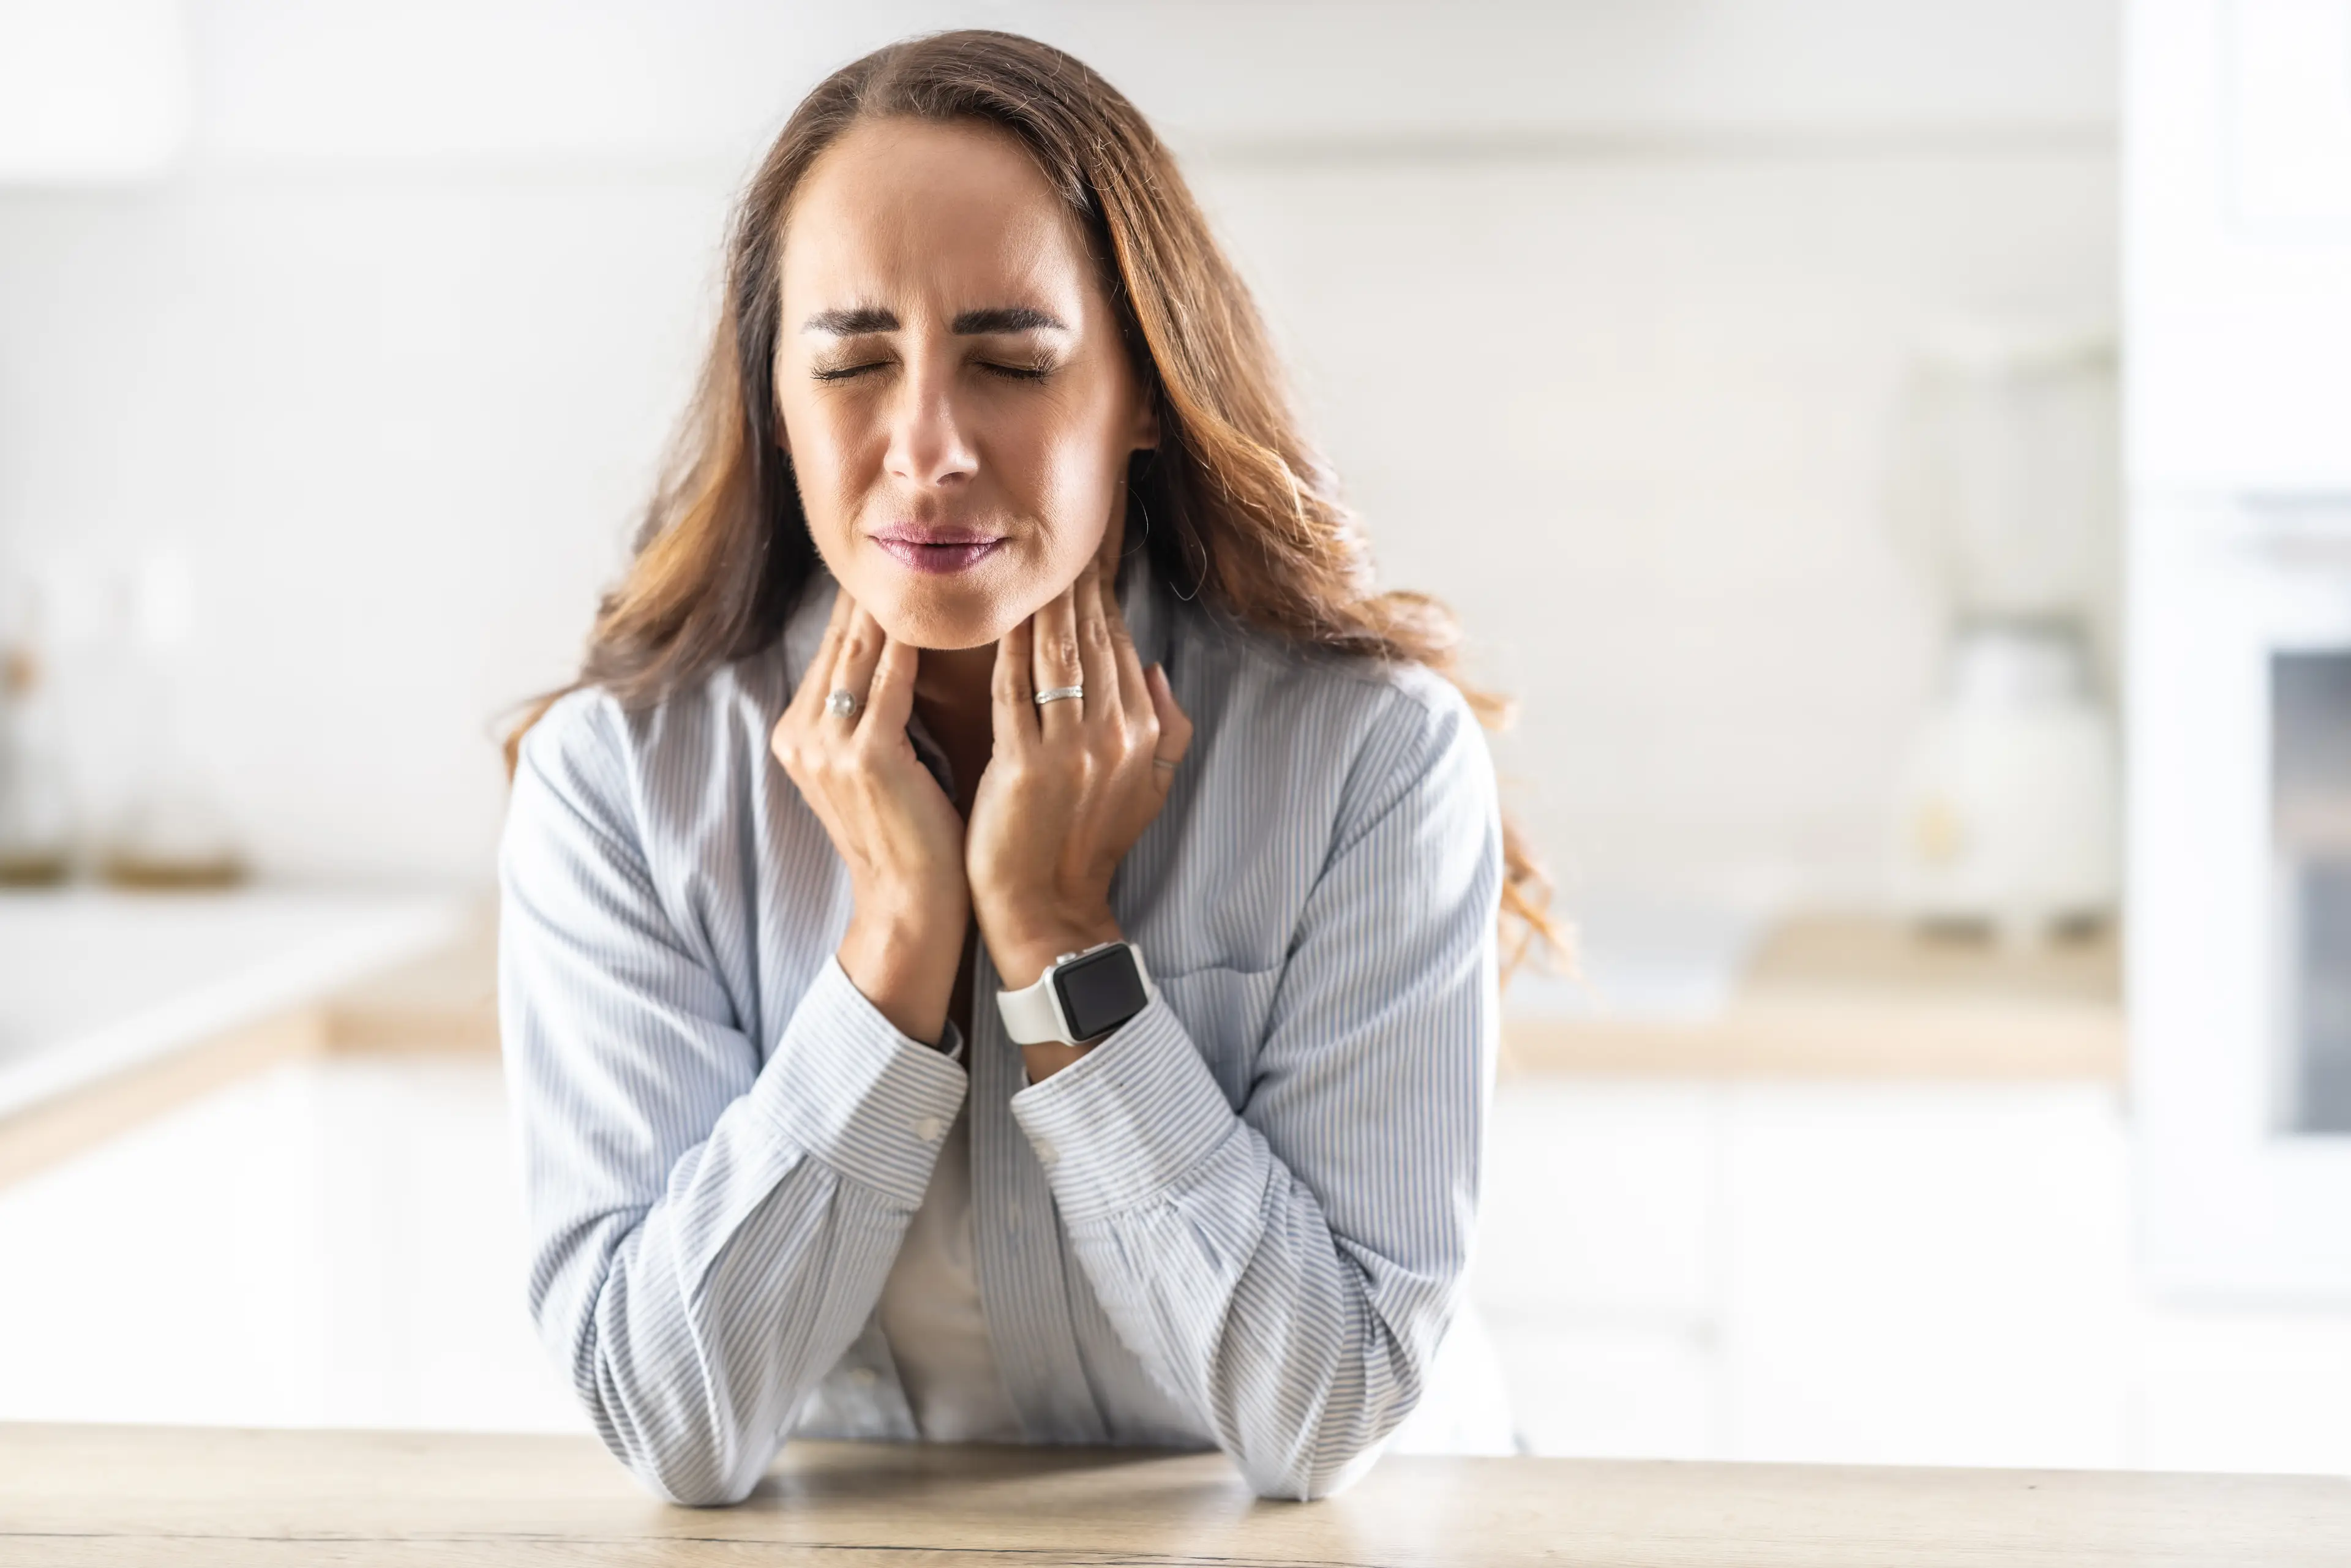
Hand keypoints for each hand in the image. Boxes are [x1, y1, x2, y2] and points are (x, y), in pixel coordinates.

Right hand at [770, 585, 968, 1045]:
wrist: (911, 910)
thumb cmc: (917, 836)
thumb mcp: (885, 764)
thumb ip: (881, 708)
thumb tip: (910, 642)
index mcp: (801, 731)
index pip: (841, 640)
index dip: (878, 591)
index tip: (918, 545)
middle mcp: (801, 731)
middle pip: (847, 633)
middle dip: (892, 582)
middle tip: (934, 527)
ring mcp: (825, 744)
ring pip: (866, 647)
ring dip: (911, 598)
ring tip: (948, 549)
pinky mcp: (862, 757)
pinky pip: (891, 680)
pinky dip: (920, 641)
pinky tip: (950, 607)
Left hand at [966, 556, 1192, 1074]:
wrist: (1049, 911)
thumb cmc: (1089, 848)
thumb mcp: (1150, 790)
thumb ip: (1168, 728)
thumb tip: (1157, 668)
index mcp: (1143, 735)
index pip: (1120, 645)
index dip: (1099, 597)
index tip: (1081, 556)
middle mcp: (1113, 736)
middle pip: (1090, 638)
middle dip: (1071, 583)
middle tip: (1049, 536)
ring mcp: (1069, 750)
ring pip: (1054, 653)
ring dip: (1037, 601)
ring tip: (1020, 558)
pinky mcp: (1024, 765)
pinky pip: (1012, 688)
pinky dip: (1001, 646)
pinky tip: (988, 612)